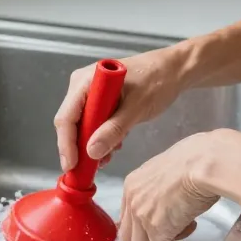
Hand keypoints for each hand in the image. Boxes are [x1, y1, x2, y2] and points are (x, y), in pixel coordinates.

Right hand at [54, 45, 191, 171]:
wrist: (173, 70)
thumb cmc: (157, 80)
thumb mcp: (137, 107)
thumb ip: (114, 129)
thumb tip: (91, 152)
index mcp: (85, 81)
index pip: (66, 117)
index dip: (67, 144)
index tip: (73, 166)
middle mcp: (82, 86)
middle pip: (71, 124)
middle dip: (80, 147)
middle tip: (90, 169)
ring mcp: (91, 94)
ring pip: (83, 127)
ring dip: (93, 144)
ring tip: (109, 157)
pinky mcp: (100, 102)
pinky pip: (94, 124)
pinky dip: (102, 137)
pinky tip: (115, 146)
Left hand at [118, 129, 240, 240]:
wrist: (203, 164)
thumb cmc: (194, 160)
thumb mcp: (165, 171)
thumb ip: (158, 188)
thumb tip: (167, 200)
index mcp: (132, 184)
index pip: (126, 215)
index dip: (139, 227)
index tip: (152, 231)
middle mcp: (132, 201)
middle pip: (127, 236)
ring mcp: (142, 216)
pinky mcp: (158, 229)